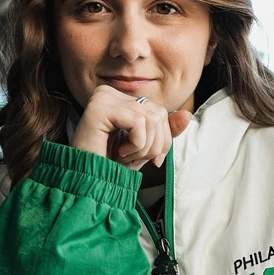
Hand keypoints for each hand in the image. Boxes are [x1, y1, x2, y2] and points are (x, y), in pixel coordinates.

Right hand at [70, 84, 191, 170]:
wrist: (86, 182)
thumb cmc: (110, 166)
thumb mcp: (144, 147)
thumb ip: (165, 131)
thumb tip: (187, 115)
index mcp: (119, 98)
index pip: (160, 111)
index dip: (163, 139)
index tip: (149, 158)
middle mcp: (109, 92)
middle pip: (158, 113)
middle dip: (154, 145)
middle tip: (132, 158)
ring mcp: (103, 98)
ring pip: (151, 118)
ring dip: (144, 148)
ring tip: (124, 156)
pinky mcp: (99, 108)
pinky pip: (138, 123)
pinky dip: (136, 144)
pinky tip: (117, 152)